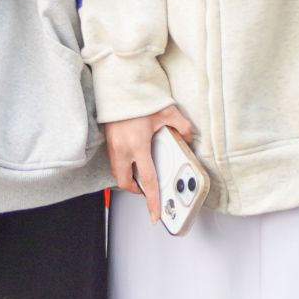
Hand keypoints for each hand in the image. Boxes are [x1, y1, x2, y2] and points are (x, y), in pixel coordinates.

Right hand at [102, 105, 197, 229]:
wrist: (118, 84)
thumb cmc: (137, 97)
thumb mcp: (166, 111)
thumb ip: (182, 126)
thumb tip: (190, 137)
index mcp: (137, 144)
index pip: (147, 180)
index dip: (152, 200)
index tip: (155, 214)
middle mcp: (121, 149)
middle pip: (125, 182)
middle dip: (136, 190)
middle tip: (147, 190)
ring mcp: (112, 145)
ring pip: (117, 173)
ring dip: (128, 178)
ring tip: (142, 173)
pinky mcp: (108, 140)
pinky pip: (114, 162)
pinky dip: (123, 166)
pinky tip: (133, 158)